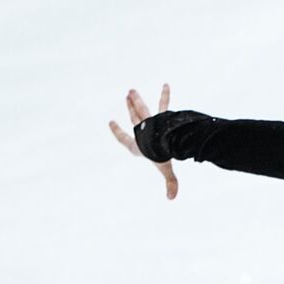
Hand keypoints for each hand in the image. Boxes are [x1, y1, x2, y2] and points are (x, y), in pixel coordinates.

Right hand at [109, 85, 179, 199]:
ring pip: (142, 109)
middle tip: (127, 97)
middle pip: (134, 119)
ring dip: (136, 100)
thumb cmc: (160, 156)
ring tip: (131, 90)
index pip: (124, 138)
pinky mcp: (160, 116)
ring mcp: (150, 122)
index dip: (117, 131)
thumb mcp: (164, 169)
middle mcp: (142, 132)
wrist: (162, 142)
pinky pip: (163, 104)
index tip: (111, 122)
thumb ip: (170, 183)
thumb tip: (172, 199)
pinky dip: (165, 95)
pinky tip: (167, 85)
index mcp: (138, 145)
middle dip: (130, 109)